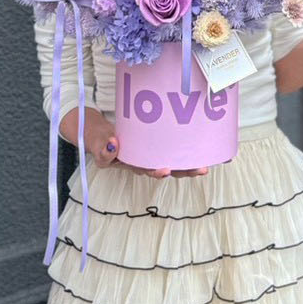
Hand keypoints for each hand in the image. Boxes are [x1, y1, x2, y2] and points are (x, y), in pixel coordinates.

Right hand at [57, 108, 208, 178]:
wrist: (97, 131)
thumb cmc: (99, 139)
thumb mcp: (96, 143)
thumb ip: (102, 147)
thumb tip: (113, 144)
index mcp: (129, 162)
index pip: (145, 169)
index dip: (157, 171)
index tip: (165, 170)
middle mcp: (143, 160)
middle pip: (165, 168)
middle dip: (184, 170)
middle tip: (200, 169)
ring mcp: (150, 151)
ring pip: (172, 159)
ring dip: (189, 161)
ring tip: (206, 162)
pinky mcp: (156, 141)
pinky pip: (173, 146)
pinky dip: (188, 147)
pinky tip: (204, 145)